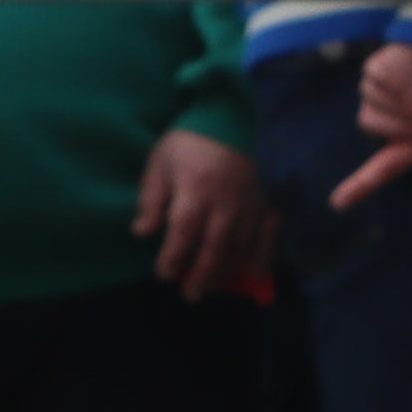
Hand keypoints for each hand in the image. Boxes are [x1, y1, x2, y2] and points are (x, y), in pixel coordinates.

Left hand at [138, 127, 274, 297]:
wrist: (230, 116)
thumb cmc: (189, 142)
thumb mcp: (160, 162)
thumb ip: (151, 198)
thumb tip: (141, 232)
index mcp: (195, 188)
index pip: (183, 231)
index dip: (173, 257)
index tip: (164, 274)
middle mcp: (225, 200)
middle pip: (214, 246)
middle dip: (200, 275)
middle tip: (189, 295)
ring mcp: (251, 203)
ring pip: (241, 246)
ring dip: (226, 272)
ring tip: (212, 288)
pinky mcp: (268, 202)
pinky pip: (269, 235)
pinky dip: (262, 258)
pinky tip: (254, 275)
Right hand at [332, 39, 411, 214]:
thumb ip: (410, 129)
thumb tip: (389, 154)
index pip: (391, 167)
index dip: (362, 185)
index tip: (337, 203)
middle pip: (368, 123)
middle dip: (377, 101)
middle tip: (408, 80)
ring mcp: (409, 104)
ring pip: (367, 98)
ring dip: (380, 81)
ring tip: (410, 69)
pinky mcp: (397, 80)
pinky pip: (370, 76)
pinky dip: (381, 63)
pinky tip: (405, 59)